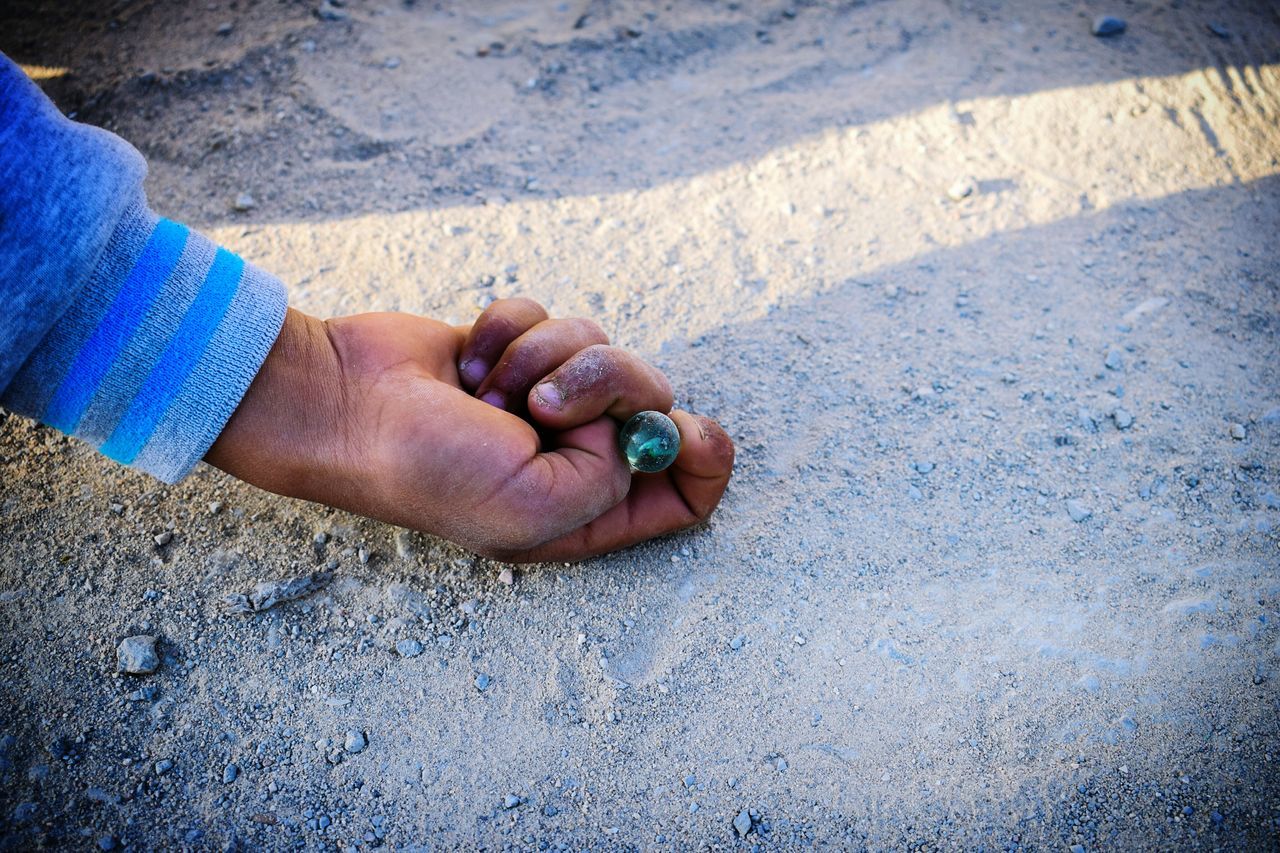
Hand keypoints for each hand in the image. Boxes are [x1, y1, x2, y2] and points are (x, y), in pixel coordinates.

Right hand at [205, 299, 733, 560]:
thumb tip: (635, 422)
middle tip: (547, 401)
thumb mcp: (538, 507)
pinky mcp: (517, 351)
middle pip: (652, 403)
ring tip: (490, 385)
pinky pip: (551, 315)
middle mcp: (572, 458)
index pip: (682, 493)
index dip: (705, 460)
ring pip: (601, 347)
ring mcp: (543, 400)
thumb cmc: (431, 467)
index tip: (695, 429)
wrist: (343, 400)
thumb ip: (614, 479)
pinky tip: (469, 358)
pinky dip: (511, 327)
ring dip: (547, 354)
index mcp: (584, 513)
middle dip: (608, 386)